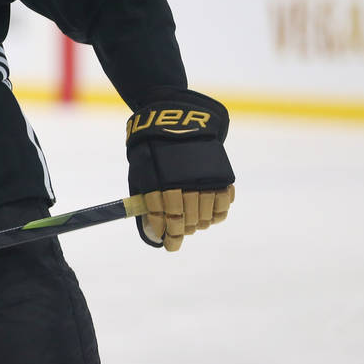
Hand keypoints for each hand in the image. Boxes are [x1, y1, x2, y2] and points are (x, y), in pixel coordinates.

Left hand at [126, 88, 235, 250]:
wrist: (177, 120)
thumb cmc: (153, 151)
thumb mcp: (141, 172)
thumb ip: (146, 201)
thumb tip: (152, 232)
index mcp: (157, 180)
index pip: (163, 217)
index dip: (165, 234)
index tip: (167, 243)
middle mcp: (182, 181)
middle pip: (184, 219)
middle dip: (180, 230)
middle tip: (178, 233)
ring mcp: (203, 178)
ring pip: (203, 216)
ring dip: (197, 224)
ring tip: (192, 223)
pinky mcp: (221, 175)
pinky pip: (223, 205)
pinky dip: (216, 215)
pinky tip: (209, 215)